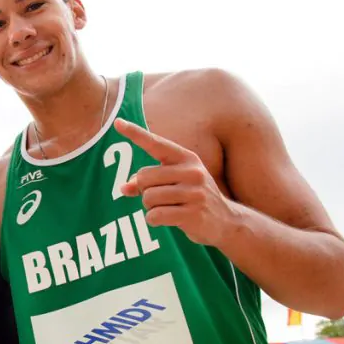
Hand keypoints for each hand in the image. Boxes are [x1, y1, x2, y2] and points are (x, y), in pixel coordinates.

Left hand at [115, 119, 236, 246]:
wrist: (226, 221)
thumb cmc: (192, 198)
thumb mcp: (175, 183)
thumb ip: (147, 182)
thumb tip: (123, 187)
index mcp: (186, 158)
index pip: (156, 143)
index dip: (135, 134)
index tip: (117, 122)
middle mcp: (192, 171)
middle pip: (144, 177)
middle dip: (145, 190)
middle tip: (162, 198)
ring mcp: (194, 192)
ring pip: (148, 198)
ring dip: (151, 207)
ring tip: (169, 208)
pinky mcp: (193, 214)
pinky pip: (154, 215)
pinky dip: (154, 220)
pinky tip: (169, 219)